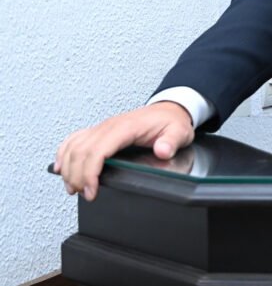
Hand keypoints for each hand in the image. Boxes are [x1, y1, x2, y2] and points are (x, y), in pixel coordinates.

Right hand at [54, 101, 194, 200]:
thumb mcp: (178, 132)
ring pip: (73, 146)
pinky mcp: (99, 131)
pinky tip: (60, 167)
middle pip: (81, 151)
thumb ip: (171, 142)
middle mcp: (109, 126)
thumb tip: (163, 151)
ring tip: (72, 188)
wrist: (169, 110)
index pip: (98, 150)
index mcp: (126, 128)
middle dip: (77, 176)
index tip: (91, 190)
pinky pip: (74, 139)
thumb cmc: (170, 122)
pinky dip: (63, 153)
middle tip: (84, 194)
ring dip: (68, 168)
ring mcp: (102, 128)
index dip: (90, 172)